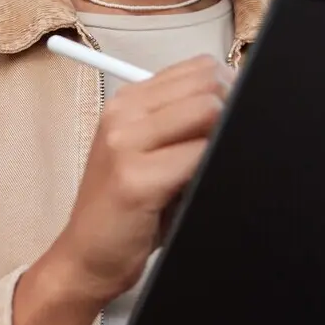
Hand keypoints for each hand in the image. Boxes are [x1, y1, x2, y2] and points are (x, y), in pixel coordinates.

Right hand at [47, 54, 232, 307]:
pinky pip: (197, 156)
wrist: (86, 256)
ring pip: (207, 111)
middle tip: (225, 146)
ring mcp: (125, 143)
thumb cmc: (127, 208)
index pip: (201, 67)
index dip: (230, 91)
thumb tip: (238, 103)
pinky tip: (199, 187)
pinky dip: (211, 168)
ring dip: (223, 138)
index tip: (234, 119)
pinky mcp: (136, 179)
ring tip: (211, 166)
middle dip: (232, 111)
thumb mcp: (149, 152)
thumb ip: (184, 122)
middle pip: (208, 83)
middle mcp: (124, 114)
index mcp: (128, 101)